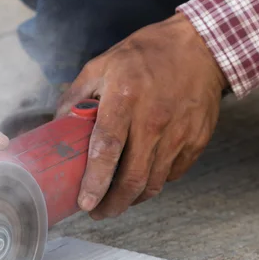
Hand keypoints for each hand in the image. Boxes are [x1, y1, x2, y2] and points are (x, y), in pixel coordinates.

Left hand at [56, 13, 226, 219]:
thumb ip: (76, 98)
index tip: (85, 202)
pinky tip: (141, 179)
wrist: (201, 47)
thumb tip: (56, 127)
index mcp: (126, 98)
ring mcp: (179, 134)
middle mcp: (154, 120)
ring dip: (131, 200)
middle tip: (97, 212)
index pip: (107, 149)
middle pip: (132, 178)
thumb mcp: (102, 65)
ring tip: (116, 202)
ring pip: (152, 184)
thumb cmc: (147, 55)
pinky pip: (170, 175)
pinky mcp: (196, 142)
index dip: (95, 181)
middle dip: (112, 204)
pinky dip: (153, 183)